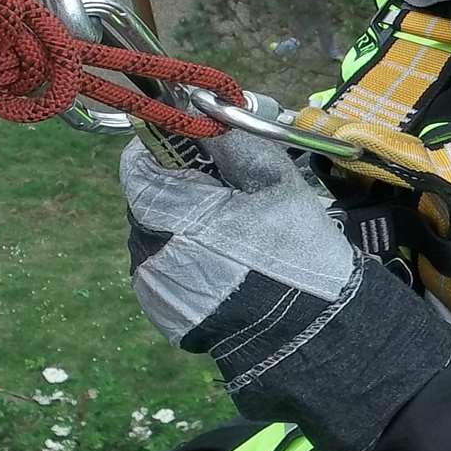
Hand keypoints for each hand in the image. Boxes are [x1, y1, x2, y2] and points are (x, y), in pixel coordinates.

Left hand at [121, 131, 450, 450]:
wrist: (311, 337)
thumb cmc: (296, 251)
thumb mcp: (274, 182)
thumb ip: (232, 143)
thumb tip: (204, 113)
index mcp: (170, 212)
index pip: (140, 160)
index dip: (171, 147)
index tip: (205, 150)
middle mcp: (147, 249)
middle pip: (150, 197)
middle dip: (184, 187)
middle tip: (233, 194)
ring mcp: (152, 286)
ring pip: (158, 233)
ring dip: (187, 224)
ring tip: (237, 236)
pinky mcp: (163, 313)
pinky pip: (166, 268)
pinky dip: (190, 259)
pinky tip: (230, 267)